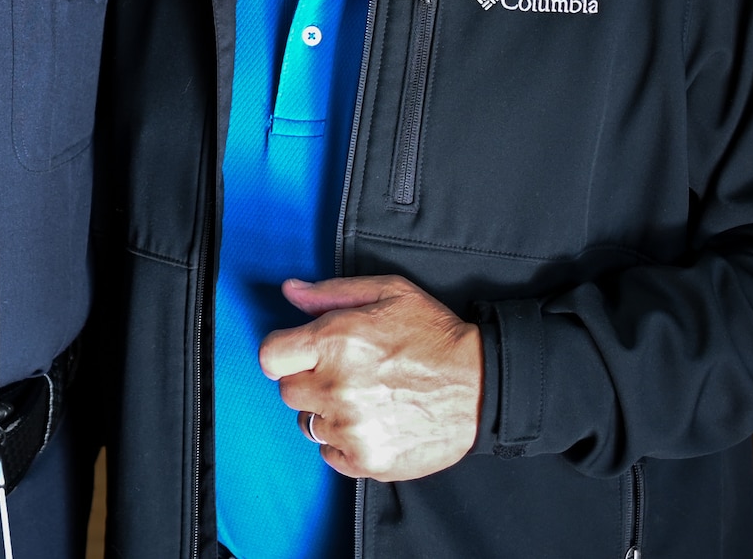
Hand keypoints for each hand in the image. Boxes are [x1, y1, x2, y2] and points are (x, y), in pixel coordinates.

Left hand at [258, 274, 482, 482]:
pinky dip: (343, 442)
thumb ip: (331, 292)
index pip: (270, 357)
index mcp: (336, 341)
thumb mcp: (388, 293)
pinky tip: (371, 422)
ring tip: (362, 399)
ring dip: (326, 412)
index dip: (284, 353)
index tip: (301, 355)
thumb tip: (290, 291)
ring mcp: (352, 428)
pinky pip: (329, 454)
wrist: (481, 385)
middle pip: (288, 391)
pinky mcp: (368, 460)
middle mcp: (337, 387)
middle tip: (343, 373)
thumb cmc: (434, 335)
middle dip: (309, 380)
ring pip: (308, 424)